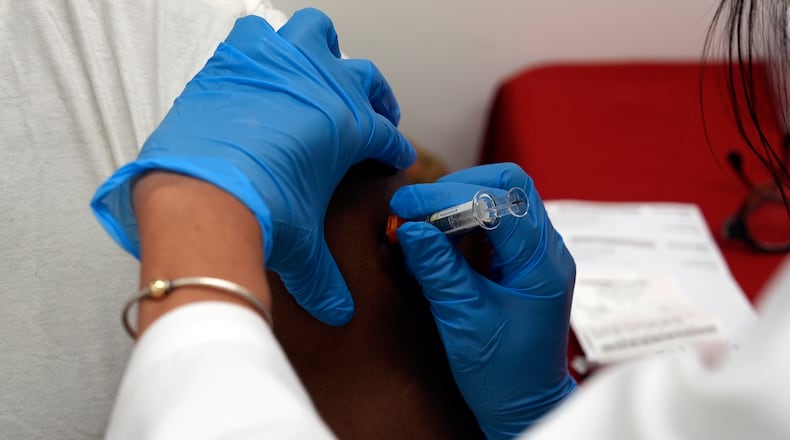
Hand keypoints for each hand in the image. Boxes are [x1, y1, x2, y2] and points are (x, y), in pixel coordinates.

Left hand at [91, 9, 414, 324]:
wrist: (201, 195)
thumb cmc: (260, 216)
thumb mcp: (302, 249)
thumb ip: (324, 279)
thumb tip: (339, 312)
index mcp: (350, 127)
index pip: (386, 136)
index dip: (393, 149)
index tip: (392, 157)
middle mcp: (323, 87)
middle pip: (367, 80)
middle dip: (375, 100)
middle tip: (373, 117)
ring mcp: (280, 66)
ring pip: (317, 33)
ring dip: (322, 51)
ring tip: (318, 71)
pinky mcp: (236, 59)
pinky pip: (258, 35)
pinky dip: (264, 48)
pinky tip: (260, 70)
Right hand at [390, 163, 576, 438]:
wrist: (523, 406)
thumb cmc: (502, 373)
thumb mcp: (463, 320)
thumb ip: (438, 269)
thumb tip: (409, 227)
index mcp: (541, 264)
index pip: (498, 202)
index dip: (447, 197)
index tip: (406, 206)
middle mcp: (546, 251)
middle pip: (507, 186)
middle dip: (455, 189)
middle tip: (414, 209)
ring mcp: (535, 255)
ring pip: (501, 200)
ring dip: (457, 203)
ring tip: (420, 223)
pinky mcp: (521, 264)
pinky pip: (495, 224)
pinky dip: (462, 222)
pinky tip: (437, 238)